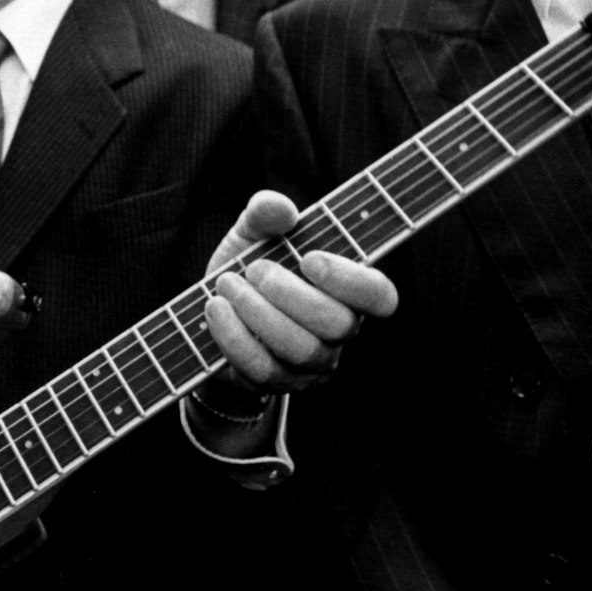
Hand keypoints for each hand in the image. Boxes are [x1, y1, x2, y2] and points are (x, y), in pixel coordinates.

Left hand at [203, 190, 397, 393]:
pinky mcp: (276, 383)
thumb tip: (278, 207)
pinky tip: (215, 308)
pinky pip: (262, 370)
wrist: (212, 313)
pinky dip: (234, 336)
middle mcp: (337, 332)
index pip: (379, 296)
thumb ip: (265, 213)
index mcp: (346, 291)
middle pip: (338, 324)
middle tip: (254, 269)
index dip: (351, 280)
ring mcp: (309, 364)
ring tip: (227, 284)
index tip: (309, 259)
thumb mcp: (252, 233)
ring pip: (302, 349)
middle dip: (290, 294)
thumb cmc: (247, 269)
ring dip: (258, 312)